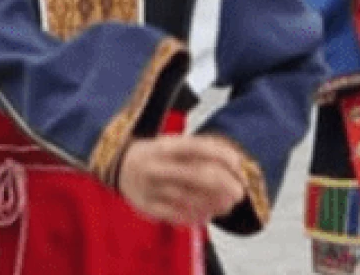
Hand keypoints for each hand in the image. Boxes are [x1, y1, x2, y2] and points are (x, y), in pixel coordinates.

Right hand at [116, 134, 245, 226]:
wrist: (119, 167)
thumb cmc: (156, 156)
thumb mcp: (172, 144)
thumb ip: (200, 151)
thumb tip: (234, 164)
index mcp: (164, 146)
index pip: (199, 148)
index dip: (222, 155)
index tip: (238, 163)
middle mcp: (157, 167)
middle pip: (199, 175)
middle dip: (225, 185)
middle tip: (239, 192)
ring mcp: (151, 189)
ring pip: (192, 199)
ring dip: (216, 204)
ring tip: (228, 204)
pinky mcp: (148, 208)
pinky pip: (179, 216)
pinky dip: (198, 216)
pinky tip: (209, 214)